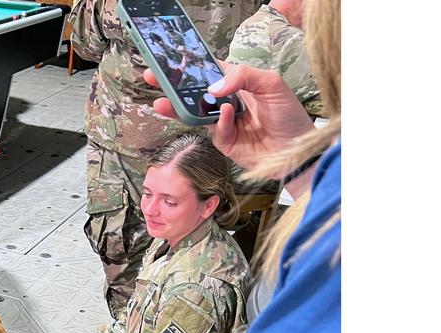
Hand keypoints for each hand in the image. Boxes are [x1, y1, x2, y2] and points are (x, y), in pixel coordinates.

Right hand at [143, 63, 314, 172]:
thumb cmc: (289, 114)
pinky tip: (228, 115)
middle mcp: (228, 103)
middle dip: (173, 87)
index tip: (172, 61)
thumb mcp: (271, 84)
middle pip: (195, 93)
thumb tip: (213, 87)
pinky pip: (215, 132)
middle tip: (153, 78)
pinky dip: (220, 123)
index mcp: (238, 84)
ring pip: (196, 114)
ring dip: (179, 108)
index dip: (192, 66)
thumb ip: (243, 76)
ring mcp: (224, 124)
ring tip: (162, 103)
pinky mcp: (226, 143)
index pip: (210, 71)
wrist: (300, 150)